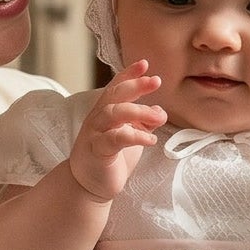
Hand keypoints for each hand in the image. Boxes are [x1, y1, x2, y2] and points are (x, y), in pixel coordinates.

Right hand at [68, 62, 165, 202]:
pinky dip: (135, 137)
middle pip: (115, 95)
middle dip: (135, 86)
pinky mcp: (98, 151)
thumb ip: (143, 122)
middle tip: (156, 81)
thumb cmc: (111, 157)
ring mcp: (95, 134)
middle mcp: (98, 118)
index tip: (145, 64)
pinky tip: (151, 140)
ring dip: (138, 111)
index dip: (129, 74)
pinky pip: (115, 139)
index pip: (116, 87)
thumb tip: (159, 110)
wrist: (90, 185)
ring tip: (159, 116)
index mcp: (105, 111)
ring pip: (114, 113)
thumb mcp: (131, 135)